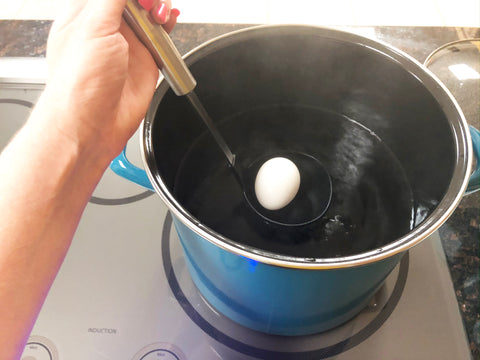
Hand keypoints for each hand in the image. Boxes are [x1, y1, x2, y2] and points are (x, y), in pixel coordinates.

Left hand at [41, 0, 178, 161]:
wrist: (93, 124)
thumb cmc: (80, 83)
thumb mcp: (92, 27)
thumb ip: (112, 0)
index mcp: (85, 13)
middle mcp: (107, 27)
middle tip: (149, 6)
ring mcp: (128, 44)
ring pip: (149, 14)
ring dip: (160, 8)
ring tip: (160, 14)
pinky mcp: (145, 61)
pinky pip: (161, 37)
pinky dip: (169, 26)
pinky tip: (170, 21)